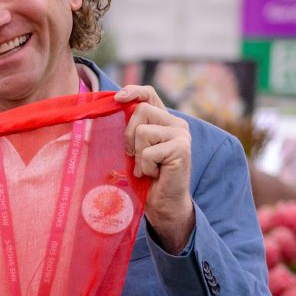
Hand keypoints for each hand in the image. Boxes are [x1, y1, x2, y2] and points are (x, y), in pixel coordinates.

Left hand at [115, 85, 193, 251]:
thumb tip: (114, 108)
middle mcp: (176, 123)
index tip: (117, 99)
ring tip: (146, 167)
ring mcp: (181, 135)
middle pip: (141, 111)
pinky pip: (149, 152)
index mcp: (164, 120)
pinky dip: (145, 167)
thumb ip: (131, 130)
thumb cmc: (146, 178)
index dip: (133, 91)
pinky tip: (154, 174)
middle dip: (129, 136)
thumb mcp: (135, 149)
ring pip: (143, 132)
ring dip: (138, 155)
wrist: (164, 203)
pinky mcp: (182, 148)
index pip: (149, 94)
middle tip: (135, 156)